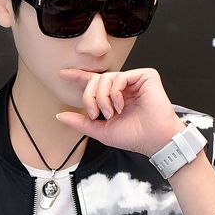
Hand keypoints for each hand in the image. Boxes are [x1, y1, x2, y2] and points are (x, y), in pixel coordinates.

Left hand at [56, 67, 186, 157]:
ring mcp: (135, 80)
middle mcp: (124, 87)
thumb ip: (81, 122)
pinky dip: (115, 92)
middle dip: (90, 97)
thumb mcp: (101, 130)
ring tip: (111, 113)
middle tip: (95, 114)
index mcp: (115, 97)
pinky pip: (120, 76)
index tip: (62, 74)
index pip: (95, 83)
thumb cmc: (134, 137)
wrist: (154, 140)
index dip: (79, 77)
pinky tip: (120, 105)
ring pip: (106, 77)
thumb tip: (60, 116)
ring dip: (102, 98)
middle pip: (97, 80)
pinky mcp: (146, 76)